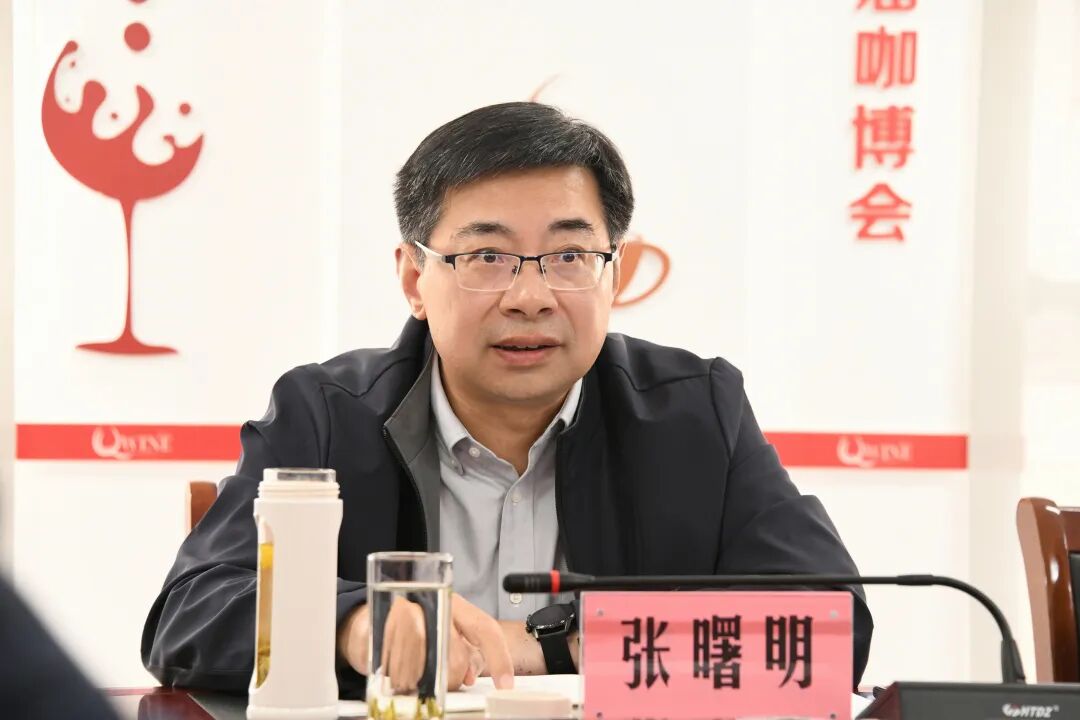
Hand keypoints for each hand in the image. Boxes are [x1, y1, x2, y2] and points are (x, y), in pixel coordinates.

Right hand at [338, 594, 514, 691]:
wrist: (369, 620)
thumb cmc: (413, 628)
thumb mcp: (445, 634)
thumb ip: (465, 653)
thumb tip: (472, 675)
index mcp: (453, 604)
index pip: (484, 628)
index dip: (499, 658)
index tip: (505, 683)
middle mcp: (433, 602)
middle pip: (456, 655)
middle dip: (452, 677)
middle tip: (443, 683)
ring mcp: (406, 611)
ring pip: (429, 662)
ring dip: (424, 680)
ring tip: (417, 678)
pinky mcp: (382, 624)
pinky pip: (400, 663)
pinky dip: (402, 677)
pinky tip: (402, 675)